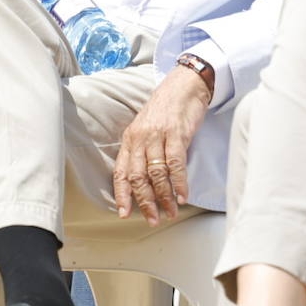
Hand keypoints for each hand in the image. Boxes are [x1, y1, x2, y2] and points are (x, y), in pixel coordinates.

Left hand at [112, 66, 210, 225]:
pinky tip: (183, 195)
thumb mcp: (145, 128)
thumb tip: (143, 182)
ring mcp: (158, 136)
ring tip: (171, 211)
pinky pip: (176, 164)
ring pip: (157, 174)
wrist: (183, 85)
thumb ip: (141, 151)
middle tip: (153, 219)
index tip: (125, 214)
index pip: (121, 172)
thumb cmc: (165, 109)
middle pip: (138, 177)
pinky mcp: (177, 134)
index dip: (122, 195)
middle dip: (145, 202)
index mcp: (130, 139)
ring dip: (164, 197)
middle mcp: (141, 138)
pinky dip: (180, 182)